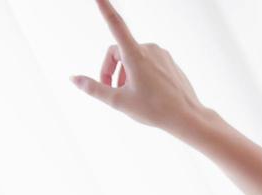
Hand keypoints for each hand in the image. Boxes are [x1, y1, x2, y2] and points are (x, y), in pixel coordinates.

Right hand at [69, 0, 210, 135]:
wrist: (188, 117)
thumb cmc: (155, 110)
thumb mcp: (119, 101)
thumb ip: (94, 88)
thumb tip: (73, 78)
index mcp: (135, 54)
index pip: (116, 24)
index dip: (105, 8)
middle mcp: (149, 49)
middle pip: (118, 52)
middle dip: (110, 69)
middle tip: (110, 89)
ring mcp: (161, 54)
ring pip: (133, 58)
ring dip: (125, 73)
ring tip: (129, 95)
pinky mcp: (169, 62)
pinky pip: (148, 63)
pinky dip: (140, 74)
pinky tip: (146, 93)